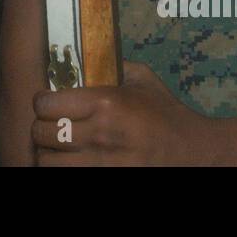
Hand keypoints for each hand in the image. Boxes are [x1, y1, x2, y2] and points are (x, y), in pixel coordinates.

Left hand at [31, 61, 219, 164]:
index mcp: (105, 103)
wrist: (195, 153)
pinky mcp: (103, 180)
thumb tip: (83, 56)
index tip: (49, 103)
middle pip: (41, 134)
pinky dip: (63, 168)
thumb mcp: (143, 81)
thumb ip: (112, 65)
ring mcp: (101, 165)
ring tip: (59, 148)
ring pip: (47, 162)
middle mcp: (99, 134)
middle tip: (52, 126)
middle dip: (42, 128)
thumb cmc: (167, 115)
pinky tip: (72, 161)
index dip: (43, 103)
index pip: (46, 104)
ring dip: (49, 154)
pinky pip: (65, 177)